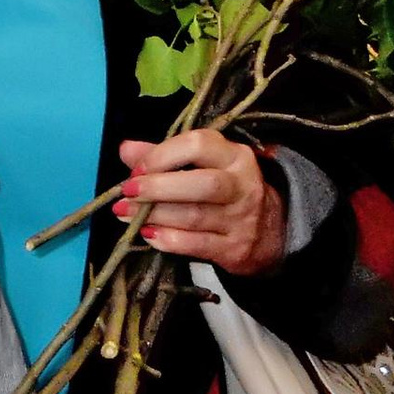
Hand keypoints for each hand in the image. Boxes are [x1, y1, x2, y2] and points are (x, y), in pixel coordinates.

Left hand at [116, 131, 285, 276]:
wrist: (268, 232)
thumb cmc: (224, 192)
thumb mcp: (203, 166)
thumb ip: (164, 156)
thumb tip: (126, 149)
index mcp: (234, 156)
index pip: (198, 145)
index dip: (162, 155)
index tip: (137, 169)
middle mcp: (242, 185)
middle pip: (202, 184)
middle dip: (158, 187)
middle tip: (127, 192)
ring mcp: (241, 218)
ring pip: (194, 216)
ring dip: (154, 214)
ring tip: (125, 213)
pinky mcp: (234, 248)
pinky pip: (196, 245)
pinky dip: (168, 239)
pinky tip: (148, 234)